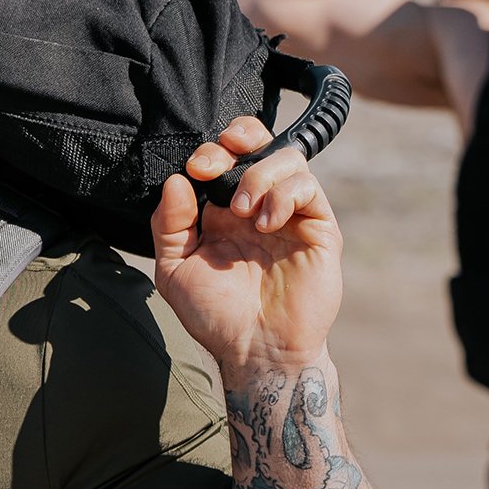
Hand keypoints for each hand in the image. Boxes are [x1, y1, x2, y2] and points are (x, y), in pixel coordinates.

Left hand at [148, 116, 343, 376]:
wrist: (256, 351)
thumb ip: (170, 225)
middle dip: (239, 138)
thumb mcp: (175, 270)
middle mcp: (258, 207)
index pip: (225, 157)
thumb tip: (176, 181)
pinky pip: (308, 189)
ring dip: (259, 175)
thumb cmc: (215, 316)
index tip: (195, 169)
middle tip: (216, 164)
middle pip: (260, 143)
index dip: (212, 151)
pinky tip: (266, 224)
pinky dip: (284, 196)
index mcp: (222, 211)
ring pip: (287, 160)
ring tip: (242, 211)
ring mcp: (290, 216)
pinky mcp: (319, 230)